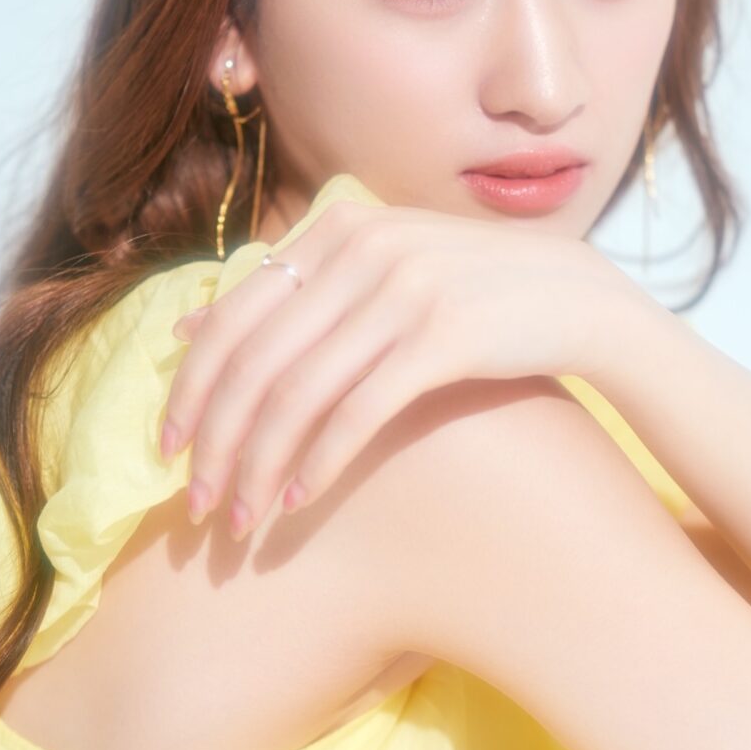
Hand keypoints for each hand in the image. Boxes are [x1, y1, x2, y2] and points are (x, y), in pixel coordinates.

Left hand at [157, 190, 636, 534]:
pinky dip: (318, 464)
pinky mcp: (444, 338)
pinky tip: (298, 504)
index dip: (191, 388)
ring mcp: (404, 290)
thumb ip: (290, 293)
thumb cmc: (469, 297)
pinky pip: (357, 413)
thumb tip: (187, 324)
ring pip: (297, 394)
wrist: (581, 300)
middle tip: (196, 503)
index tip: (169, 448)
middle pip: (255, 361)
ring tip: (241, 519)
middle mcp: (364, 249)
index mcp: (337, 230)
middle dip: (217, 442)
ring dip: (260, 467)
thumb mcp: (379, 272)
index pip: (233, 316)